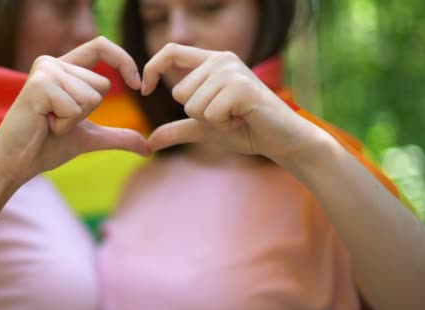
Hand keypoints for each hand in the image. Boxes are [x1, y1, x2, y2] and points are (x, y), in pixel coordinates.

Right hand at [0, 37, 148, 187]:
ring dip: (74, 120)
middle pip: (101, 85)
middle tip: (57, 121)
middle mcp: (52, 63)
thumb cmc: (46, 147)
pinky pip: (75, 107)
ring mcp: (45, 71)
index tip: (139, 86)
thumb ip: (118, 137)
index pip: (101, 47)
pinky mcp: (39, 85)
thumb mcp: (89, 138)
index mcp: (64, 68)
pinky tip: (43, 124)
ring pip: (91, 97)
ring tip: (49, 122)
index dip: (124, 61)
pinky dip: (64, 125)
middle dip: (86, 113)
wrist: (16, 163)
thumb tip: (148, 149)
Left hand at [143, 43, 321, 164]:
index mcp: (211, 62)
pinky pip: (210, 114)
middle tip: (227, 115)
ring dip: (213, 122)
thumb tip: (148, 143)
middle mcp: (221, 60)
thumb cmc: (245, 130)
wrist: (281, 140)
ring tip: (236, 118)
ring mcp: (231, 71)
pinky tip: (243, 121)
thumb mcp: (203, 128)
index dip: (152, 68)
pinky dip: (224, 126)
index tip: (144, 89)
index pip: (171, 51)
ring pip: (193, 105)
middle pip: (179, 92)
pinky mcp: (240, 87)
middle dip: (198, 114)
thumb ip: (176, 130)